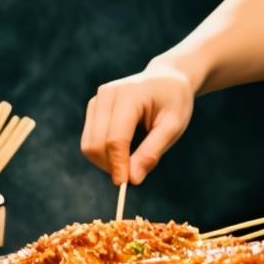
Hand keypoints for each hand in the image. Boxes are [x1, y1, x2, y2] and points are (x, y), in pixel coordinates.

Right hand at [81, 61, 194, 185]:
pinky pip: (90, 139)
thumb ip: (152, 151)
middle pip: (95, 144)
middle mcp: (107, 95)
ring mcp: (97, 100)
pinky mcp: (93, 107)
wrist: (169, 78)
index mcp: (129, 95)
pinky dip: (104, 152)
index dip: (118, 165)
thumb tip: (132, 180)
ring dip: (106, 160)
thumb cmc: (175, 101)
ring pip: (88, 145)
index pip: (115, 139)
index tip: (126, 185)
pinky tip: (126, 147)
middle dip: (111, 165)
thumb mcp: (173, 126)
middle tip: (134, 172)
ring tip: (134, 157)